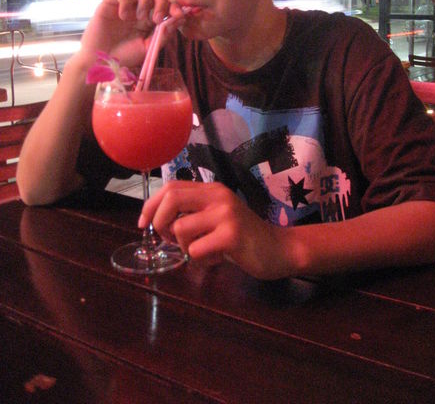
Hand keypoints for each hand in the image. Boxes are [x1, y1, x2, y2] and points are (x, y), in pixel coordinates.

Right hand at [80, 0, 185, 67]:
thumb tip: (180, 18)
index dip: (175, 7)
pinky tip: (123, 16)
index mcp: (150, 19)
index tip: (178, 15)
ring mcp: (125, 4)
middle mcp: (139, 8)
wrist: (100, 63)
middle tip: (156, 19)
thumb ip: (164, 34)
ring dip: (144, 0)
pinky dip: (126, 0)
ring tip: (139, 18)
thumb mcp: (149, 48)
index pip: (166, 4)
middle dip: (161, 2)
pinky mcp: (110, 2)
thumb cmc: (124, 57)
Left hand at [138, 181, 295, 279]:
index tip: (143, 223)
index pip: (171, 187)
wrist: (278, 249)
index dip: (151, 205)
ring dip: (183, 247)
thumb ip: (193, 213)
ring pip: (180, 229)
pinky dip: (199, 260)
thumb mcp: (217, 217)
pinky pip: (195, 249)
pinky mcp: (231, 235)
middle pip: (172, 199)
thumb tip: (157, 221)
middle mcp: (218, 196)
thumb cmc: (244, 236)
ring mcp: (225, 214)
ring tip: (201, 251)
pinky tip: (215, 260)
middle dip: (159, 222)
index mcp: (212, 190)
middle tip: (167, 239)